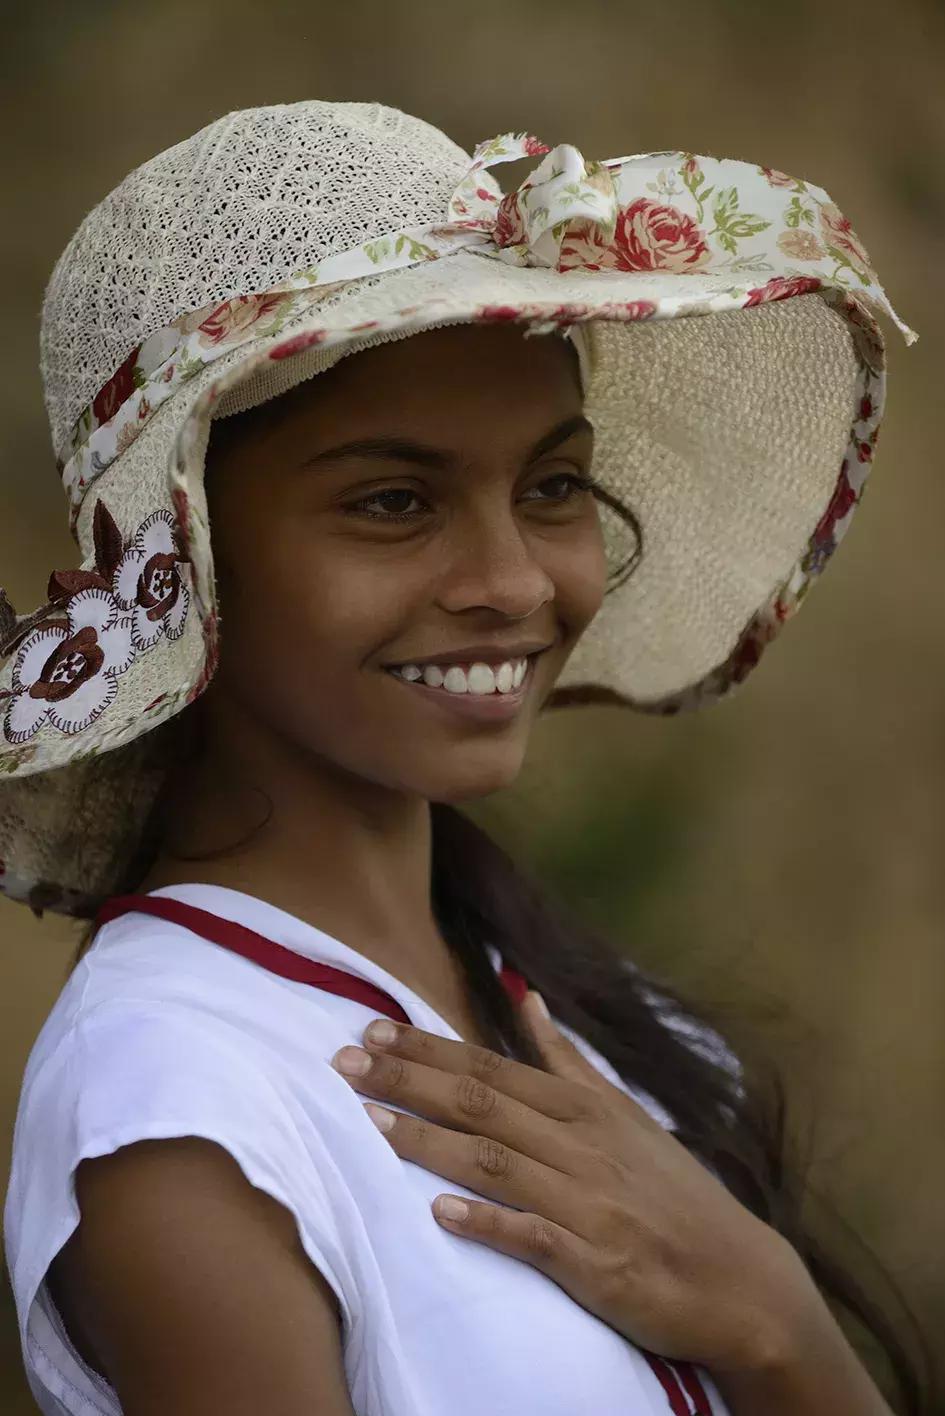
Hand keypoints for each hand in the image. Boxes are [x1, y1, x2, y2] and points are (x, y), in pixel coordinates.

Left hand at [330, 992, 815, 1372]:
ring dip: (427, 1143)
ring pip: (493, 1163)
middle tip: (344, 1064)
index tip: (371, 1031)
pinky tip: (439, 1213)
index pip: (491, 1069)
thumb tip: (526, 997)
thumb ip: (568, 1059)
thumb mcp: (624, 1113)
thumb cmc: (671, 1191)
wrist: (739, 1277)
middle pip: (481, 1106)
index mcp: (584, 1107)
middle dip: (408, 1081)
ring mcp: (588, 1203)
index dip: (427, 1050)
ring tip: (368, 1125)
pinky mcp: (595, 1262)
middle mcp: (581, 1146)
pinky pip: (532, 1238)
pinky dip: (487, 1222)